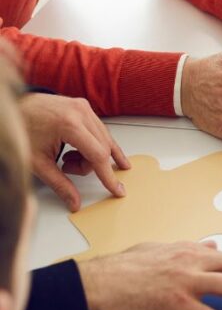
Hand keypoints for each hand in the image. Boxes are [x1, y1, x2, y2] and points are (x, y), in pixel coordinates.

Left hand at [18, 93, 130, 210]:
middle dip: (88, 165)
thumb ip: (59, 184)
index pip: (98, 155)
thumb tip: (75, 203)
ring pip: (103, 140)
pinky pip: (99, 131)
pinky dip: (92, 144)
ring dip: (90, 154)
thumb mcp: (37, 162)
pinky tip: (82, 151)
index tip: (118, 189)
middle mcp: (81, 113)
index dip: (108, 176)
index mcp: (69, 125)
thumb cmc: (22, 130)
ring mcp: (84, 108)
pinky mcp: (84, 107)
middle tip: (68, 167)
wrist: (14, 108)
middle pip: (102, 149)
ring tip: (69, 156)